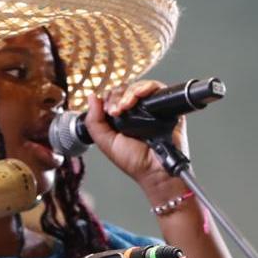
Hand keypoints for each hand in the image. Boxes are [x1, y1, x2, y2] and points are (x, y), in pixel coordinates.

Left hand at [85, 81, 187, 201]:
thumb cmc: (134, 161)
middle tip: (117, 111)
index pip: (112, 97)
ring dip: (130, 92)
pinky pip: (157, 88)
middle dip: (117, 97)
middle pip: (124, 89)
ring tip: (127, 105)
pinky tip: (140, 95)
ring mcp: (151, 108)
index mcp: (120, 118)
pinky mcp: (166, 107)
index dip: (108, 100)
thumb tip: (92, 97)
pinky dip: (147, 87)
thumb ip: (94, 121)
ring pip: (138, 87)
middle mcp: (135, 111)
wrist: (155, 170)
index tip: (109, 111)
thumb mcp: (105, 142)